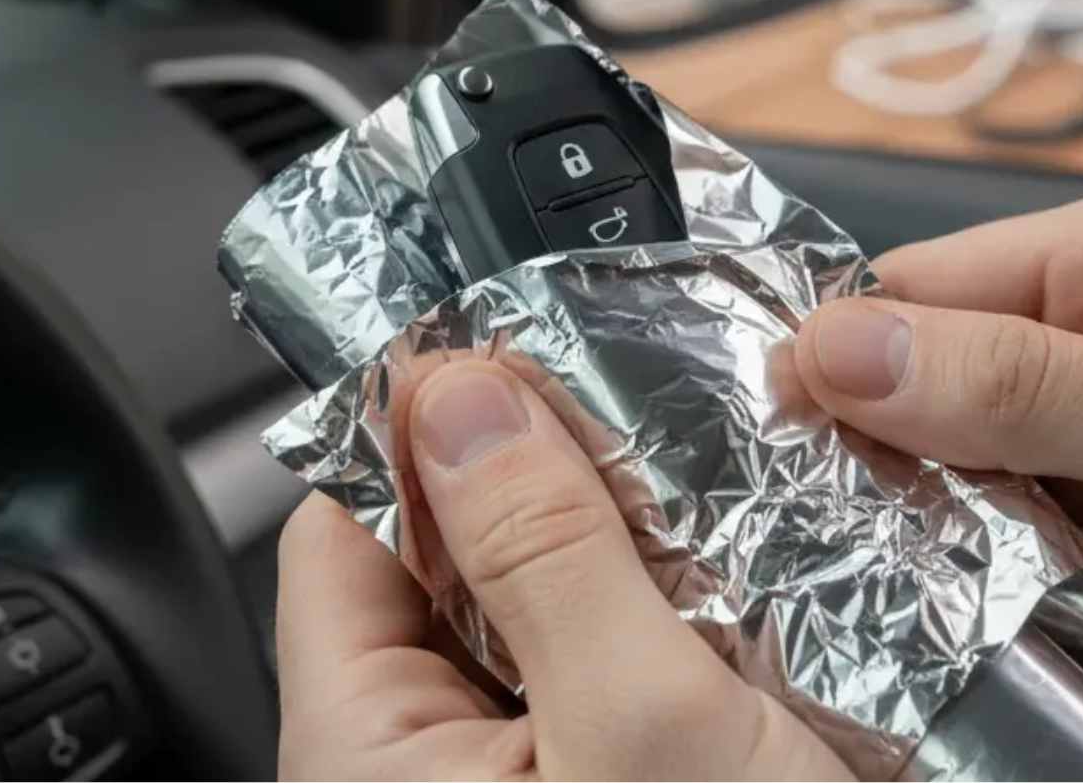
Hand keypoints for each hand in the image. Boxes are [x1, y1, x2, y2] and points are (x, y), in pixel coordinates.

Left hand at [275, 360, 850, 780]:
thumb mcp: (642, 722)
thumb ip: (543, 549)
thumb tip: (455, 390)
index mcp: (368, 760)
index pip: (345, 531)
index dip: (417, 427)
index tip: (509, 343)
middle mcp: (424, 772)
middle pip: (450, 560)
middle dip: (546, 480)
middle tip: (642, 405)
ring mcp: (520, 778)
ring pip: (544, 608)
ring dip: (622, 546)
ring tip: (707, 486)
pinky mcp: (605, 780)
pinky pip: (607, 665)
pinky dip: (665, 612)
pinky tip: (737, 579)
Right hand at [794, 183, 1082, 718]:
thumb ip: (1022, 387)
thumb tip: (834, 343)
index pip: (918, 290)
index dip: (839, 373)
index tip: (774, 472)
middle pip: (940, 400)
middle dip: (914, 493)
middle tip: (895, 577)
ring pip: (988, 493)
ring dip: (983, 568)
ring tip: (996, 622)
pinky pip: (1053, 557)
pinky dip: (1046, 611)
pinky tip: (1063, 648)